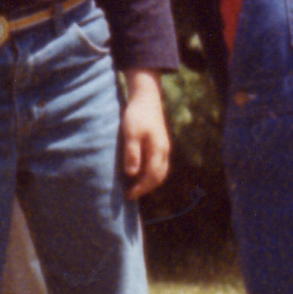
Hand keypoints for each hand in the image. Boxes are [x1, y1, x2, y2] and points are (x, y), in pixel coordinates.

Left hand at [119, 76, 170, 198]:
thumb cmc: (136, 114)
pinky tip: (140, 173)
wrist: (146, 97)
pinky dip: (151, 173)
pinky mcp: (160, 143)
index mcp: (158, 150)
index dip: (140, 188)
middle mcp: (164, 151)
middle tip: (130, 195)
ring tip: (134, 187)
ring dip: (149, 182)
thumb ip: (132, 153)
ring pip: (160, 171)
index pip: (151, 177)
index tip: (128, 196)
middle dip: (145, 188)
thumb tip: (132, 174)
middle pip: (158, 177)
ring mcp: (164, 147)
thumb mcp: (130, 133)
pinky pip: (159, 164)